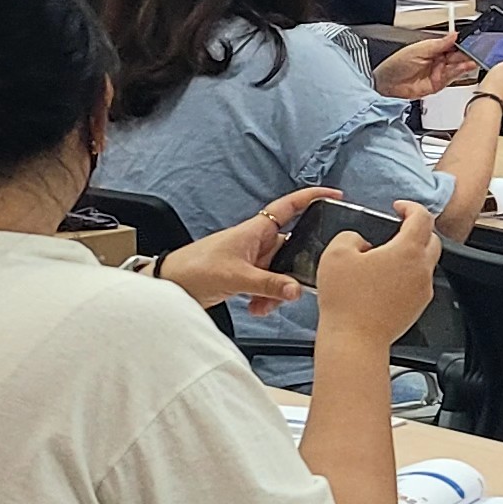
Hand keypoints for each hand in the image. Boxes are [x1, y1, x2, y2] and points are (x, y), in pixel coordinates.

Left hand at [165, 186, 324, 317]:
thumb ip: (269, 285)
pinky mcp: (245, 277)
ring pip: (280, 273)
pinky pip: (268, 285)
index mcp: (255, 230)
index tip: (335, 196)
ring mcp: (252, 260)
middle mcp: (256, 242)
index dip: (312, 198)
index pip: (290, 207)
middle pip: (292, 251)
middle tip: (293, 289)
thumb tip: (297, 291)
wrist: (167, 285)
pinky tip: (256, 307)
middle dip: (294, 272)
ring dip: (277, 291)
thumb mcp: (236, 277)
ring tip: (264, 305)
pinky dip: (266, 298)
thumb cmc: (193, 269)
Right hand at [315, 198, 439, 345]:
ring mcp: (423, 290)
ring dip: (411, 253)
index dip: (411, 207)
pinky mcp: (417, 306)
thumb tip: (360, 241)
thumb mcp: (336, 254)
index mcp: (408, 251)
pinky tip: (384, 279)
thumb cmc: (346, 300)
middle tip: (397, 228)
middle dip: (416, 229)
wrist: (355, 339)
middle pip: (432, 239)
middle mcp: (422, 269)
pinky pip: (418, 283)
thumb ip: (350, 236)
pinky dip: (407, 274)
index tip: (399, 207)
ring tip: (385, 255)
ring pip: (425, 262)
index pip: (422, 218)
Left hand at [372, 36, 472, 100]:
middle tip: (475, 52)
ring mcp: (438, 72)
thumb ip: (438, 44)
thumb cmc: (396, 64)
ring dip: (465, 63)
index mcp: (432, 49)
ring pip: (457, 67)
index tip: (472, 41)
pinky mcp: (439, 84)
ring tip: (472, 60)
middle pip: (457, 56)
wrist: (387, 83)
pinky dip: (460, 72)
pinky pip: (452, 78)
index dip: (462, 43)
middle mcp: (437, 60)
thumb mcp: (418, 49)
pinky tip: (465, 67)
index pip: (452, 45)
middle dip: (466, 54)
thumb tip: (453, 35)